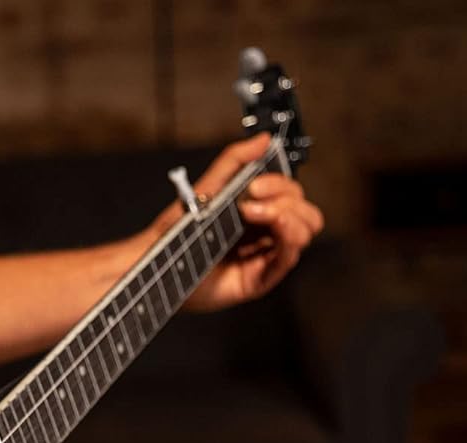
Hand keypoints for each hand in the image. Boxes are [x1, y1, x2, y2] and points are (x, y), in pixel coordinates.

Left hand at [142, 132, 324, 311]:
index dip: (281, 185)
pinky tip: (270, 228)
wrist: (160, 260)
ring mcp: (264, 255)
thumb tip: (264, 139)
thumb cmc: (178, 229)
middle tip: (252, 203)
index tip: (255, 185)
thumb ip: (236, 160)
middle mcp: (265, 233)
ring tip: (254, 216)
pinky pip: (289, 258)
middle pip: (306, 212)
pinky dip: (287, 237)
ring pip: (304, 232)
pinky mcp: (259, 278)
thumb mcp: (210, 186)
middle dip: (287, 200)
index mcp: (258, 211)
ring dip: (288, 217)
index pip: (293, 194)